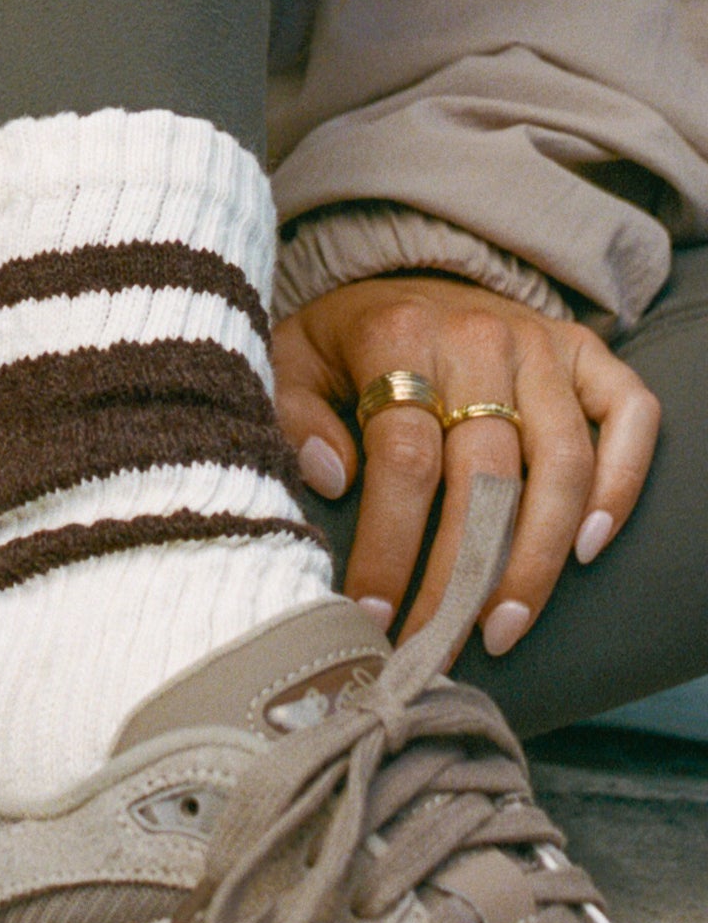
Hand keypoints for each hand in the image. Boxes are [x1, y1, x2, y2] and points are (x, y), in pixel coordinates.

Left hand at [271, 275, 660, 655]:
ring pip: (562, 462)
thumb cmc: (346, 341)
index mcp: (400, 336)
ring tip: (502, 627)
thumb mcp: (291, 360)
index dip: (389, 545)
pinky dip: (621, 483)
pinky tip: (589, 550)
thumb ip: (295, 415)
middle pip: (485, 475)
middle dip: (461, 576)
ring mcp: (542, 346)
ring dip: (538, 557)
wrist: (407, 276)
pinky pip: (631, 415)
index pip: (404, 458)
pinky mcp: (587, 352)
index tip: (370, 612)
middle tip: (437, 646)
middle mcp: (481, 339)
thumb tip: (331, 477)